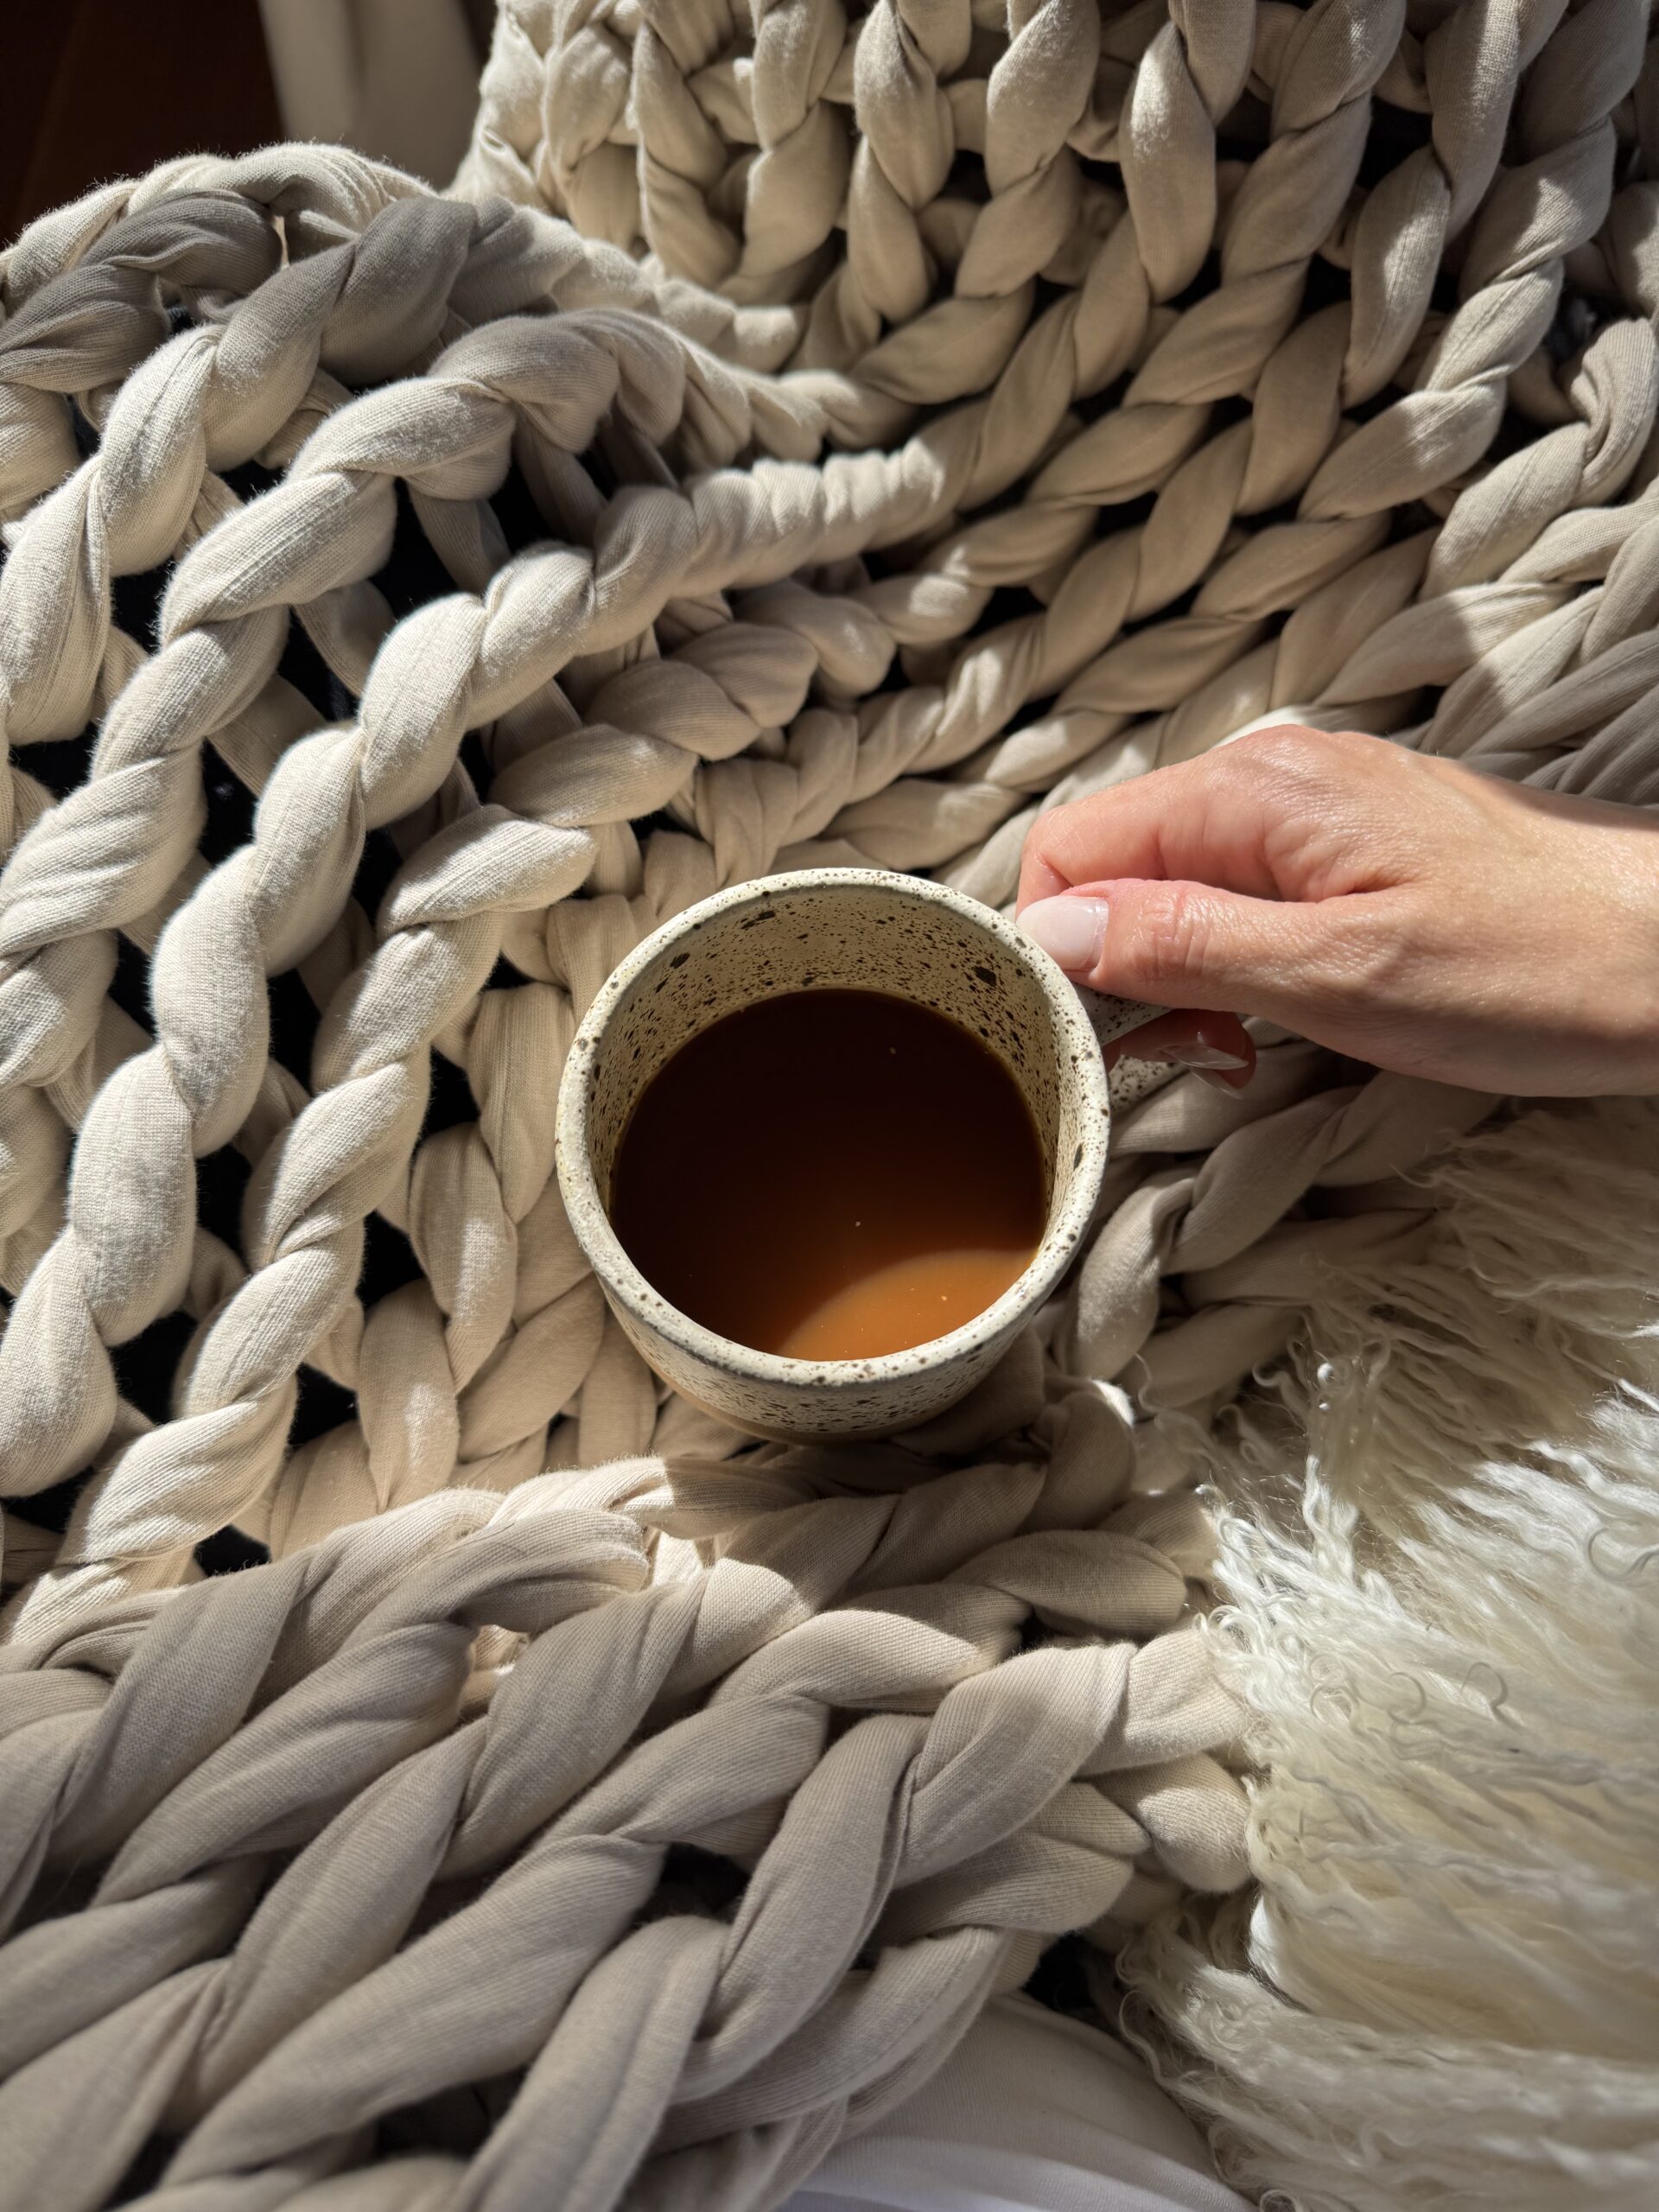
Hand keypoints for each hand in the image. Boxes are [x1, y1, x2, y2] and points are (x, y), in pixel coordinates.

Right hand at [1016, 725, 1658, 1096]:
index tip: (1097, 1035)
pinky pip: (1235, 894)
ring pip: (1170, 885)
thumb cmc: (1534, 967)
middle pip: (1112, 865)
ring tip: (1234, 1048)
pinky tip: (1272, 1018)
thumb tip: (1051, 932)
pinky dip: (1229, 964)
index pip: (1068, 848)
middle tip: (1183, 1055)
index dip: (1052, 948)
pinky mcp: (1347, 845)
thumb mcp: (1338, 975)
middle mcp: (1269, 778)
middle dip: (1115, 972)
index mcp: (1252, 792)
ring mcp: (1310, 808)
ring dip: (1174, 976)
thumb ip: (1183, 942)